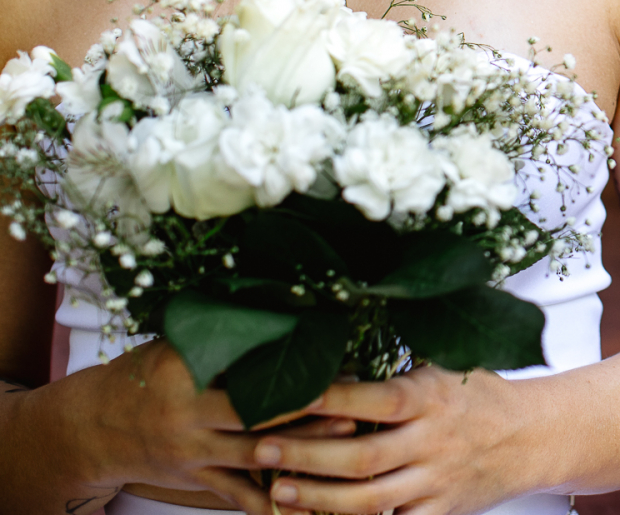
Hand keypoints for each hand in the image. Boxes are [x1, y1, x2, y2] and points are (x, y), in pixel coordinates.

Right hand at [64, 340, 336, 513]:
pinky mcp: (197, 480)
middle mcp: (186, 414)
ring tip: (350, 436)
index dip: (284, 359)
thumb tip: (278, 298)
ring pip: (256, 455)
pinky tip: (311, 504)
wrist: (91, 428)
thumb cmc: (144, 375)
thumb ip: (218, 330)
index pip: (239, 363)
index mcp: (182, 372)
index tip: (328, 349)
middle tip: (353, 396)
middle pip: (254, 412)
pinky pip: (241, 495)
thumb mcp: (173, 345)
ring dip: (304, 448)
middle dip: (305, 407)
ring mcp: (192, 452)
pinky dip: (275, 501)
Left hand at [252, 365, 550, 514]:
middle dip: (306, 456)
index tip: (281, 396)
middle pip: (361, 456)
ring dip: (317, 498)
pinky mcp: (442, 513)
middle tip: (261, 450)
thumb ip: (398, 364)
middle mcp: (434, 440)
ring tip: (277, 491)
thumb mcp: (448, 366)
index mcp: (432, 396)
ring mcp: (437, 481)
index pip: (372, 397)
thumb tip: (337, 336)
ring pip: (369, 500)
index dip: (325, 398)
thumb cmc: (481, 396)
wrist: (537, 436)